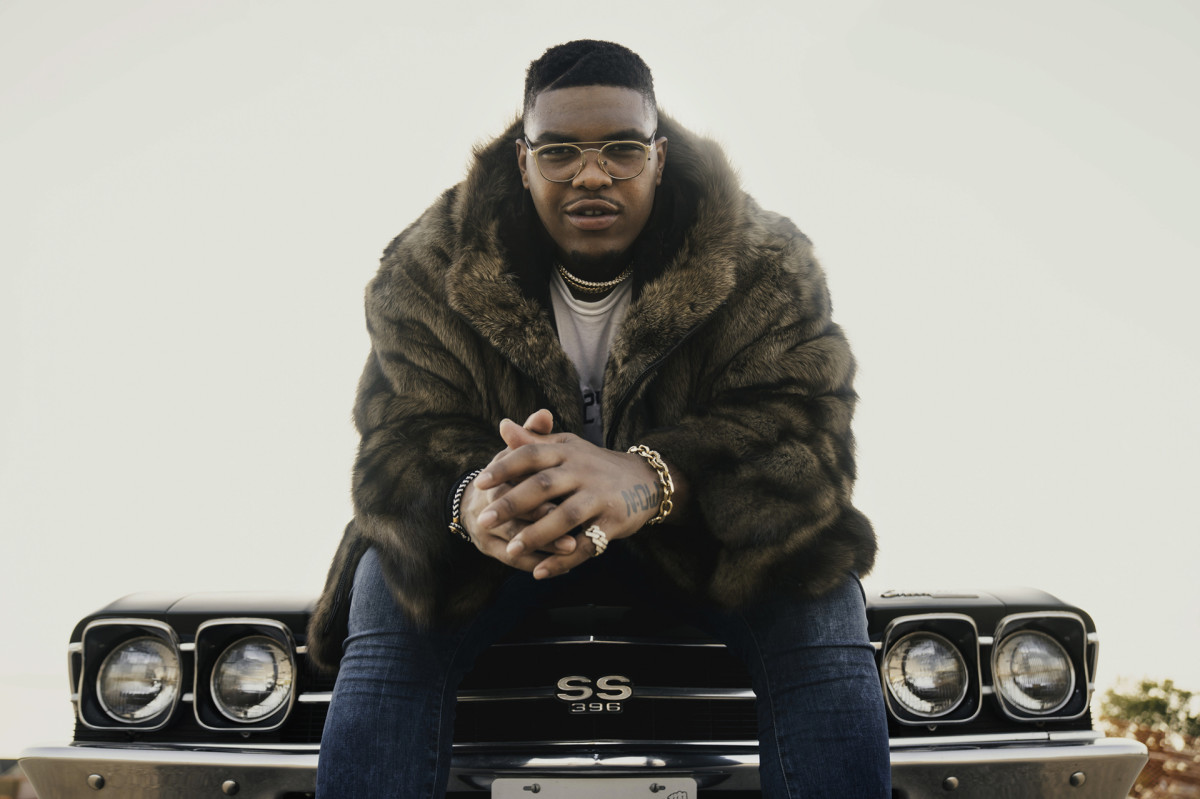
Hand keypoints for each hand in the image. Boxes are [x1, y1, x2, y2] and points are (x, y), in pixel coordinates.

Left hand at [473, 412, 663, 578]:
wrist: (646, 480)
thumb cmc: (594, 465)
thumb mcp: (567, 449)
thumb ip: (534, 442)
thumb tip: (503, 426)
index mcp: (567, 452)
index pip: (531, 455)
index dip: (505, 468)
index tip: (479, 484)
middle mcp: (583, 471)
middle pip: (544, 485)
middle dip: (512, 504)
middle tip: (483, 520)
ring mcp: (600, 496)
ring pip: (565, 516)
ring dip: (536, 535)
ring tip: (511, 550)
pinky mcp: (614, 522)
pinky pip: (587, 545)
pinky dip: (563, 561)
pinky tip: (540, 571)